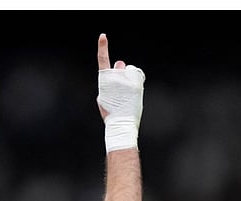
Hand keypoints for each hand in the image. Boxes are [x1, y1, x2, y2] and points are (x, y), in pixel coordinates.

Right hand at [96, 34, 144, 151]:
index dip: (103, 48)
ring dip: (129, 80)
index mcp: (104, 80)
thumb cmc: (112, 112)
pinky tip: (134, 92)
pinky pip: (137, 75)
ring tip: (127, 96)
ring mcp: (126, 80)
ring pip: (129, 72)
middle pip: (120, 68)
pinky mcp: (136, 83)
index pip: (102, 60)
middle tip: (121, 90)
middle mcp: (115, 77)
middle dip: (121, 74)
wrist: (121, 123)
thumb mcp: (105, 95)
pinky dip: (137, 81)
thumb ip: (110, 79)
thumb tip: (120, 62)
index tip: (103, 36)